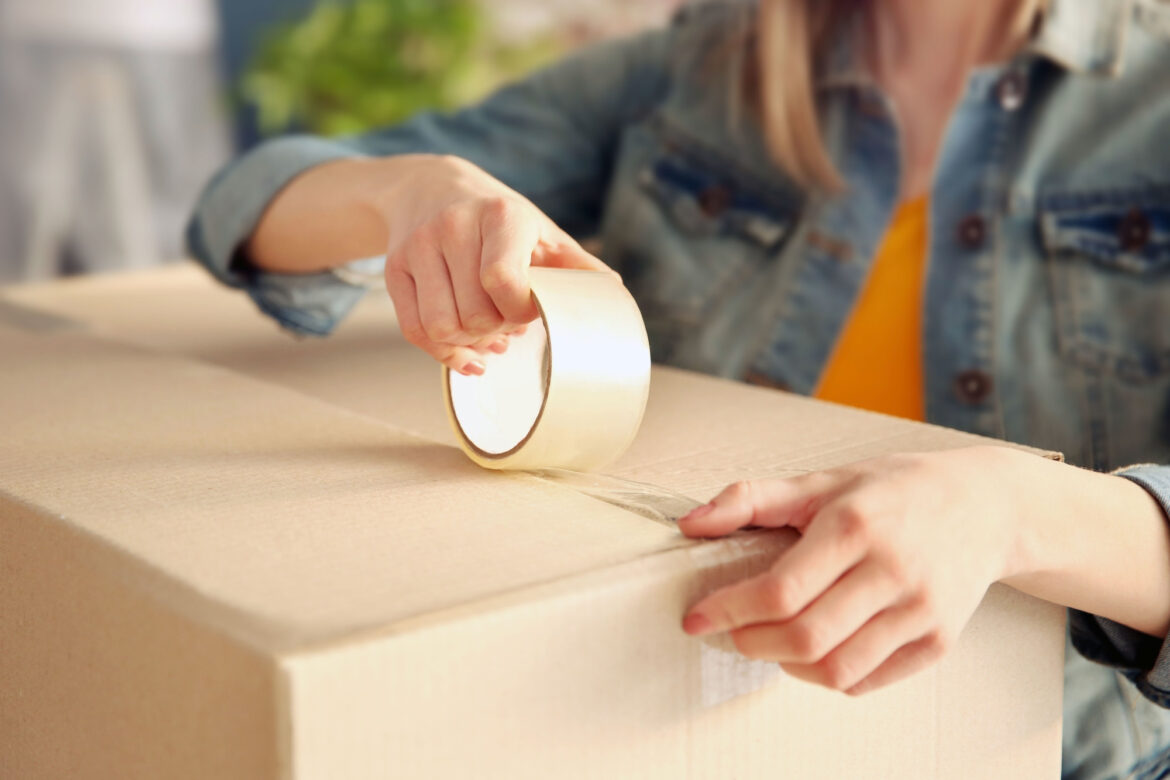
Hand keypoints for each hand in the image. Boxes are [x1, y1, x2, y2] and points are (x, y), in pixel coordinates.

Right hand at [378, 155, 614, 374]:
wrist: (429, 187)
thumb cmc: (495, 216)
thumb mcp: (539, 230)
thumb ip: (574, 264)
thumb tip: (614, 292)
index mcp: (500, 216)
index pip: (502, 280)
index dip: (519, 311)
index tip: (529, 310)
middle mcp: (453, 227)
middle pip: (474, 313)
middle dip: (497, 329)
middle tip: (508, 322)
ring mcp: (418, 248)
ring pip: (442, 326)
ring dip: (469, 343)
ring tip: (487, 334)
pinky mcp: (394, 269)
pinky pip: (414, 330)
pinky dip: (442, 351)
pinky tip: (464, 351)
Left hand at [678, 446, 1029, 695]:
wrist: (985, 506)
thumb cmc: (893, 491)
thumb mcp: (821, 481)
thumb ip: (751, 499)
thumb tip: (690, 523)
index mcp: (855, 526)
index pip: (780, 591)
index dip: (729, 611)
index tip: (697, 617)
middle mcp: (892, 571)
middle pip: (804, 637)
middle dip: (751, 643)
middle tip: (731, 632)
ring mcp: (921, 612)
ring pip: (836, 670)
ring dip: (788, 666)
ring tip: (771, 642)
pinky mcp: (939, 642)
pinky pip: (869, 681)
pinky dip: (829, 676)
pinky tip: (815, 651)